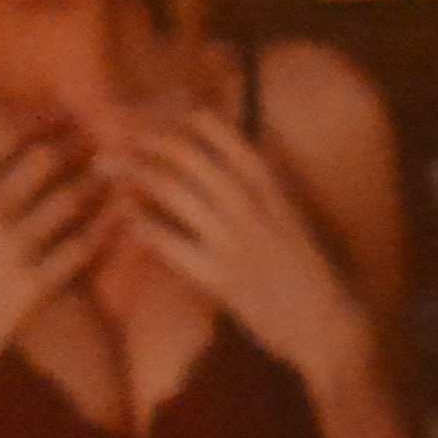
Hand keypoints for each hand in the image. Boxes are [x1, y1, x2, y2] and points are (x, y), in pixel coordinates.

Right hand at [0, 108, 113, 386]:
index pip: (7, 139)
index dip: (44, 120)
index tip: (69, 112)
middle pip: (46, 161)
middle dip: (79, 142)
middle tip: (108, 130)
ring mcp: (11, 250)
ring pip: (70, 200)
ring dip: (100, 179)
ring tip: (123, 165)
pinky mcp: (32, 286)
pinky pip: (80, 249)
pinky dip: (106, 227)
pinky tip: (126, 215)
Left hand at [110, 98, 381, 388]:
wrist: (330, 327)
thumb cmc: (311, 276)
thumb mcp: (293, 221)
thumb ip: (262, 193)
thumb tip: (226, 165)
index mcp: (275, 192)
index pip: (229, 138)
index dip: (189, 118)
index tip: (162, 109)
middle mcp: (255, 209)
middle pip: (193, 156)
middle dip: (151, 138)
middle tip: (120, 134)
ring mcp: (236, 243)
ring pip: (176, 192)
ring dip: (136, 172)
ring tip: (108, 164)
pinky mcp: (220, 279)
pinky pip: (171, 244)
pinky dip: (143, 225)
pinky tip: (124, 216)